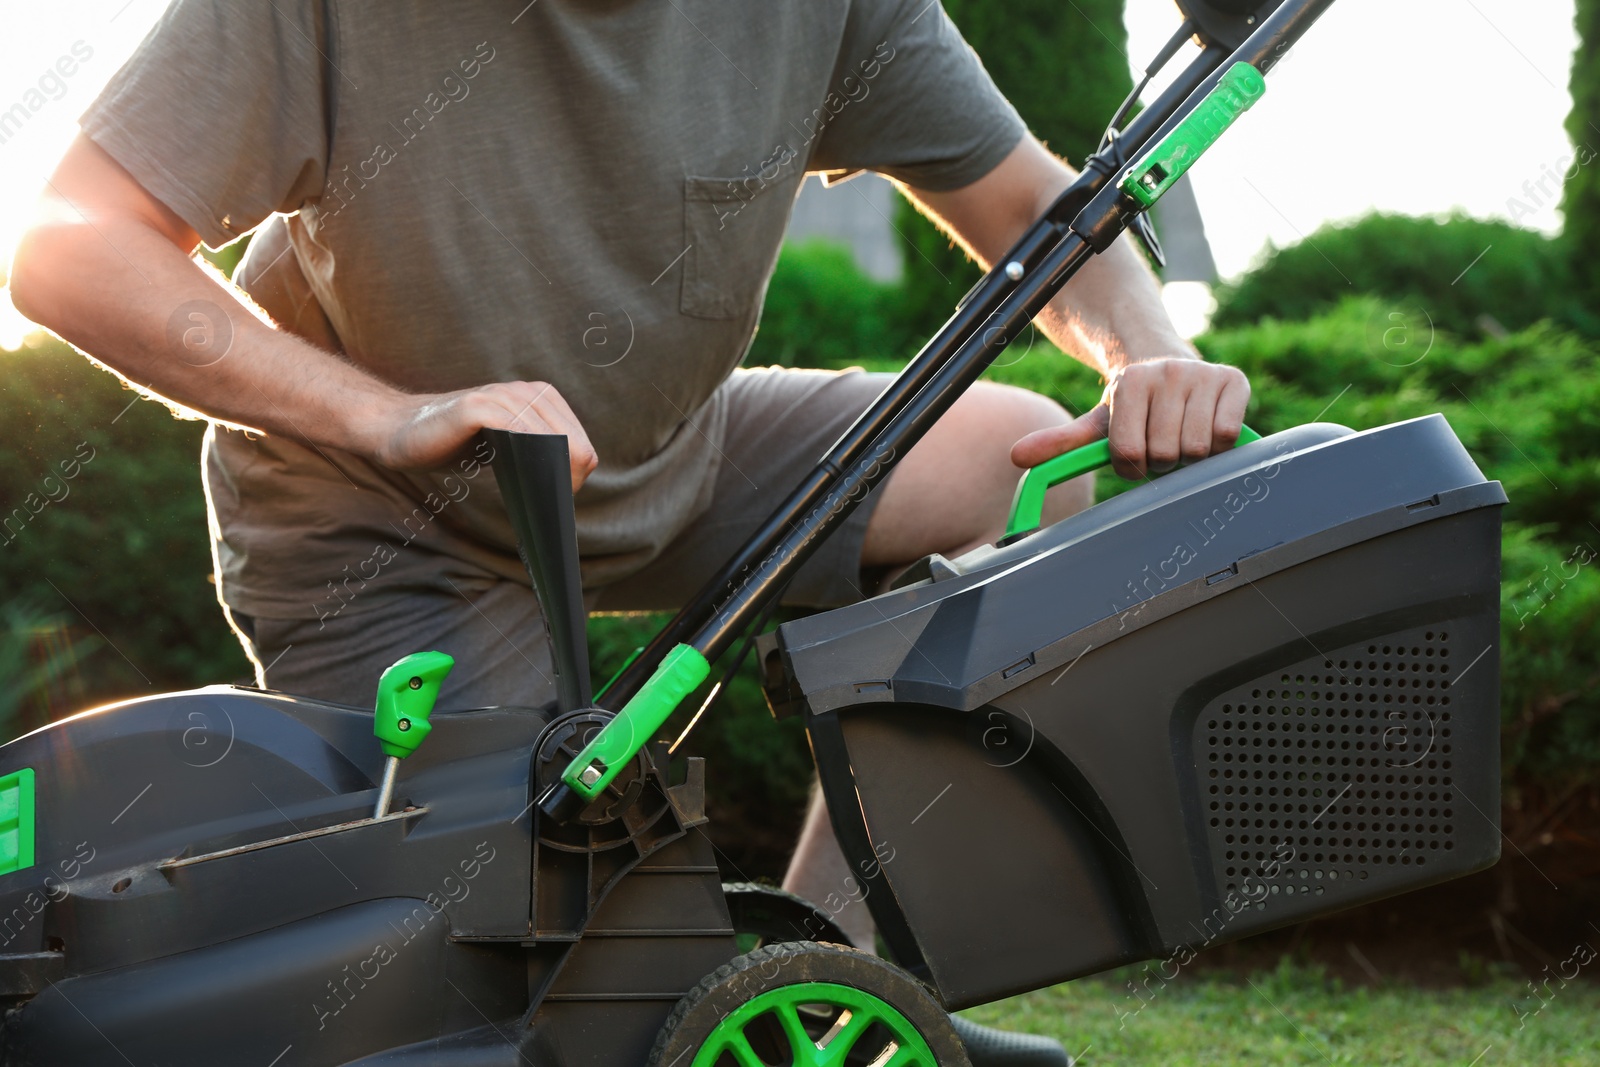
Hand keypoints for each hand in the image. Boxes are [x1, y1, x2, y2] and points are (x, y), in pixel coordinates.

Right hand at [367, 380, 598, 489]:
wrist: (399, 431)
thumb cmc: (452, 443)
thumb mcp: (503, 445)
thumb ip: (535, 451)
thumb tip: (576, 477)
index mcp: (538, 398)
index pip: (581, 441)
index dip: (575, 472)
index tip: (558, 493)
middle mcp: (526, 391)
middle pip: (573, 443)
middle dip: (567, 476)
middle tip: (550, 501)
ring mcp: (502, 396)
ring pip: (551, 440)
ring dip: (551, 473)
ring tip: (542, 495)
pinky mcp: (479, 406)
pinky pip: (519, 433)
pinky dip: (529, 459)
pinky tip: (526, 476)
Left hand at [1011, 358, 1249, 479]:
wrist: (1167, 364)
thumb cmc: (1133, 405)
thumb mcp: (1098, 422)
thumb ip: (1061, 442)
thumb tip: (1015, 457)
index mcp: (1129, 382)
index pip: (1129, 454)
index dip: (1131, 465)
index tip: (1134, 452)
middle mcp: (1167, 372)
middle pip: (1165, 454)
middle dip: (1161, 460)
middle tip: (1160, 441)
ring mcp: (1202, 375)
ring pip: (1196, 449)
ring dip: (1189, 456)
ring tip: (1181, 435)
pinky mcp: (1234, 381)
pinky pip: (1226, 436)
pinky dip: (1217, 445)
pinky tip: (1205, 428)